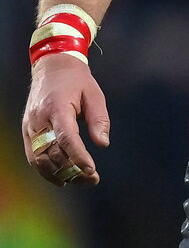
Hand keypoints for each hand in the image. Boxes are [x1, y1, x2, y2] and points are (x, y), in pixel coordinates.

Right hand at [22, 53, 110, 186]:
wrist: (52, 66)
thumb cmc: (76, 80)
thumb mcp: (94, 94)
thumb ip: (99, 119)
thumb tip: (102, 143)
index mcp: (57, 107)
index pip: (66, 138)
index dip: (78, 157)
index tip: (91, 170)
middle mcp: (39, 119)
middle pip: (52, 153)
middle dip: (71, 170)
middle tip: (92, 179)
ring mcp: (30, 126)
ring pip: (39, 159)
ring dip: (58, 174)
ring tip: (79, 181)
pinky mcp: (27, 130)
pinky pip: (33, 155)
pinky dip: (45, 169)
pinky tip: (61, 177)